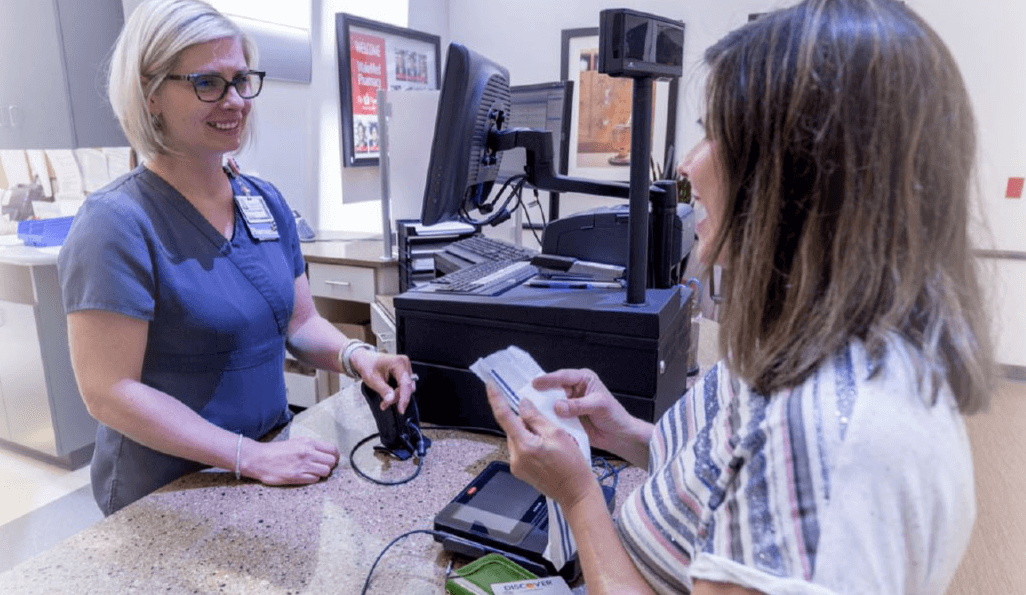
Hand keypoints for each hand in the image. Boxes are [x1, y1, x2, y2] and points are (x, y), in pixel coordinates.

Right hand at [241, 436, 339, 484]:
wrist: (259, 459)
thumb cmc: (276, 450)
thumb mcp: (295, 442)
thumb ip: (310, 446)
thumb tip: (324, 452)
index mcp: (308, 443)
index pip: (332, 449)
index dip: (335, 455)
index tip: (332, 458)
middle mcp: (308, 453)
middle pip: (332, 461)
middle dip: (330, 465)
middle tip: (323, 466)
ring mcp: (303, 465)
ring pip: (325, 471)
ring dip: (322, 473)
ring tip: (314, 472)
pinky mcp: (297, 477)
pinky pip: (315, 479)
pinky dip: (313, 479)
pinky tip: (306, 476)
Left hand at [352, 351, 415, 413]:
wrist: (365, 359)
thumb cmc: (368, 365)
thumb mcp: (372, 379)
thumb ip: (383, 390)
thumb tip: (391, 400)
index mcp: (398, 363)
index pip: (405, 383)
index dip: (404, 398)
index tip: (401, 409)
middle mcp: (404, 364)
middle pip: (406, 387)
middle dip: (396, 397)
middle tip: (384, 403)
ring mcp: (405, 367)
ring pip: (406, 388)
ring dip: (396, 395)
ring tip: (385, 398)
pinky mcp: (404, 372)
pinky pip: (404, 385)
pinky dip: (397, 391)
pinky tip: (389, 392)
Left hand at [485, 382, 595, 508]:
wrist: (576, 493)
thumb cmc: (572, 466)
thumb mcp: (558, 434)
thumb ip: (537, 418)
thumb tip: (523, 405)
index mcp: (524, 445)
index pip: (504, 416)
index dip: (495, 398)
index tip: (490, 385)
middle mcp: (516, 457)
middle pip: (513, 428)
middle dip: (526, 421)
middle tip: (547, 424)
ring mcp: (517, 466)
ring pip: (518, 438)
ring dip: (530, 434)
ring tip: (550, 441)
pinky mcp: (520, 472)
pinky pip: (521, 450)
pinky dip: (531, 445)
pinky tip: (547, 450)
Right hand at [532, 368, 652, 467]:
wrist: (619, 436)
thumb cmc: (614, 416)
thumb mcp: (598, 406)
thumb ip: (578, 405)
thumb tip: (557, 406)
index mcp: (583, 379)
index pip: (563, 376)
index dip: (549, 379)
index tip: (535, 383)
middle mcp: (574, 389)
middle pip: (553, 388)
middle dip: (541, 392)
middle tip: (526, 396)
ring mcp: (568, 404)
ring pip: (551, 402)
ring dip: (542, 406)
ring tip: (528, 409)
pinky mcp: (566, 417)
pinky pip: (553, 416)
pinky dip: (547, 418)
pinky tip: (538, 420)